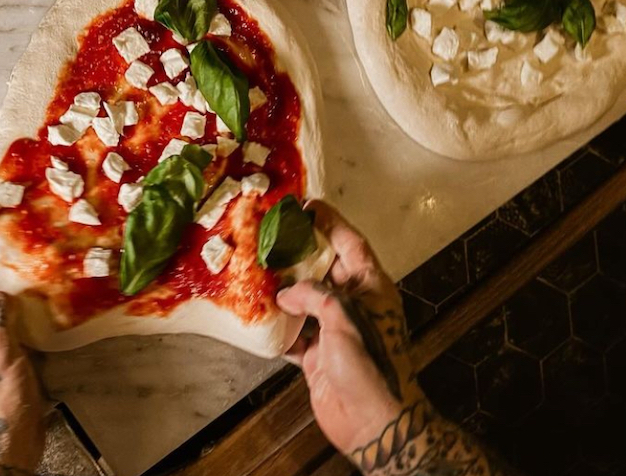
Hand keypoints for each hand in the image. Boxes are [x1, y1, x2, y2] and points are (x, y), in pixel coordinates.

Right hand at [276, 202, 424, 455]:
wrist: (372, 420)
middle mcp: (353, 302)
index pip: (349, 243)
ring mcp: (333, 328)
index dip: (329, 222)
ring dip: (281, 288)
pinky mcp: (317, 353)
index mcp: (370, 286)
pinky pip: (292, 332)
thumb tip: (285, 294)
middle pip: (322, 268)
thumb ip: (314, 296)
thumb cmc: (370, 363)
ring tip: (254, 268)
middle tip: (269, 234)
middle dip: (297, 253)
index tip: (306, 205)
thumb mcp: (345, 318)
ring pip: (304, 299)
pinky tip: (254, 314)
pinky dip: (275, 325)